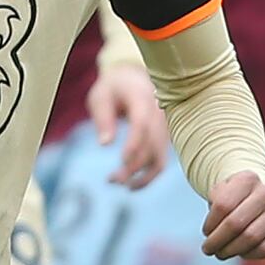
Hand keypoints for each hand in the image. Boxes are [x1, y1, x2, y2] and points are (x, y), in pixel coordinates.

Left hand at [89, 62, 168, 188]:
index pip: (142, 123)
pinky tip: (132, 186)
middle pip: (151, 145)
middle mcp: (159, 116)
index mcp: (143, 100)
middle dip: (133, 166)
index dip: (134, 143)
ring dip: (142, 176)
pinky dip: (149, 176)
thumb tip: (105, 144)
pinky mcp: (163, 140)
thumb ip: (103, 118)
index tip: (122, 161)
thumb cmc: (113, 89)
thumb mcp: (101, 97)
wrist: (134, 79)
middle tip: (112, 179)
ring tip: (119, 183)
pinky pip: (161, 162)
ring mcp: (164, 129)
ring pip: (160, 158)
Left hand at [201, 168, 264, 261]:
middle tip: (209, 249)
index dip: (210, 224)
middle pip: (236, 224)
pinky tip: (241, 252)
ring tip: (222, 252)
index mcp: (248, 178)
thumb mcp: (220, 193)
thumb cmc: (235, 198)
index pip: (223, 206)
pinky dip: (249, 254)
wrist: (259, 197)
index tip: (206, 232)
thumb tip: (212, 232)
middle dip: (217, 241)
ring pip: (251, 238)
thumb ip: (214, 206)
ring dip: (231, 250)